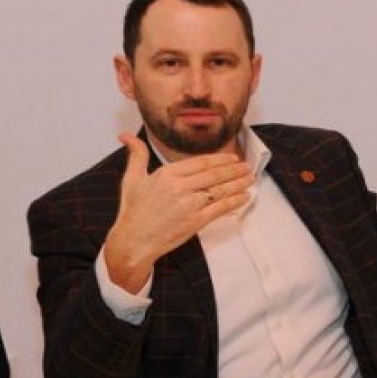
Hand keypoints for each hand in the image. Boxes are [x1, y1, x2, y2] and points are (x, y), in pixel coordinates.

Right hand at [103, 133, 254, 292]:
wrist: (134, 241)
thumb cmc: (133, 212)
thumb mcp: (132, 179)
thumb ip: (136, 155)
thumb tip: (125, 135)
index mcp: (167, 174)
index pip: (201, 162)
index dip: (220, 160)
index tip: (232, 159)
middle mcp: (181, 187)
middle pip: (214, 174)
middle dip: (234, 170)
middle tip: (247, 167)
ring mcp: (190, 204)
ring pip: (220, 190)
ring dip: (238, 183)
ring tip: (250, 179)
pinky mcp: (196, 221)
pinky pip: (220, 208)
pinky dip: (234, 201)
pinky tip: (244, 197)